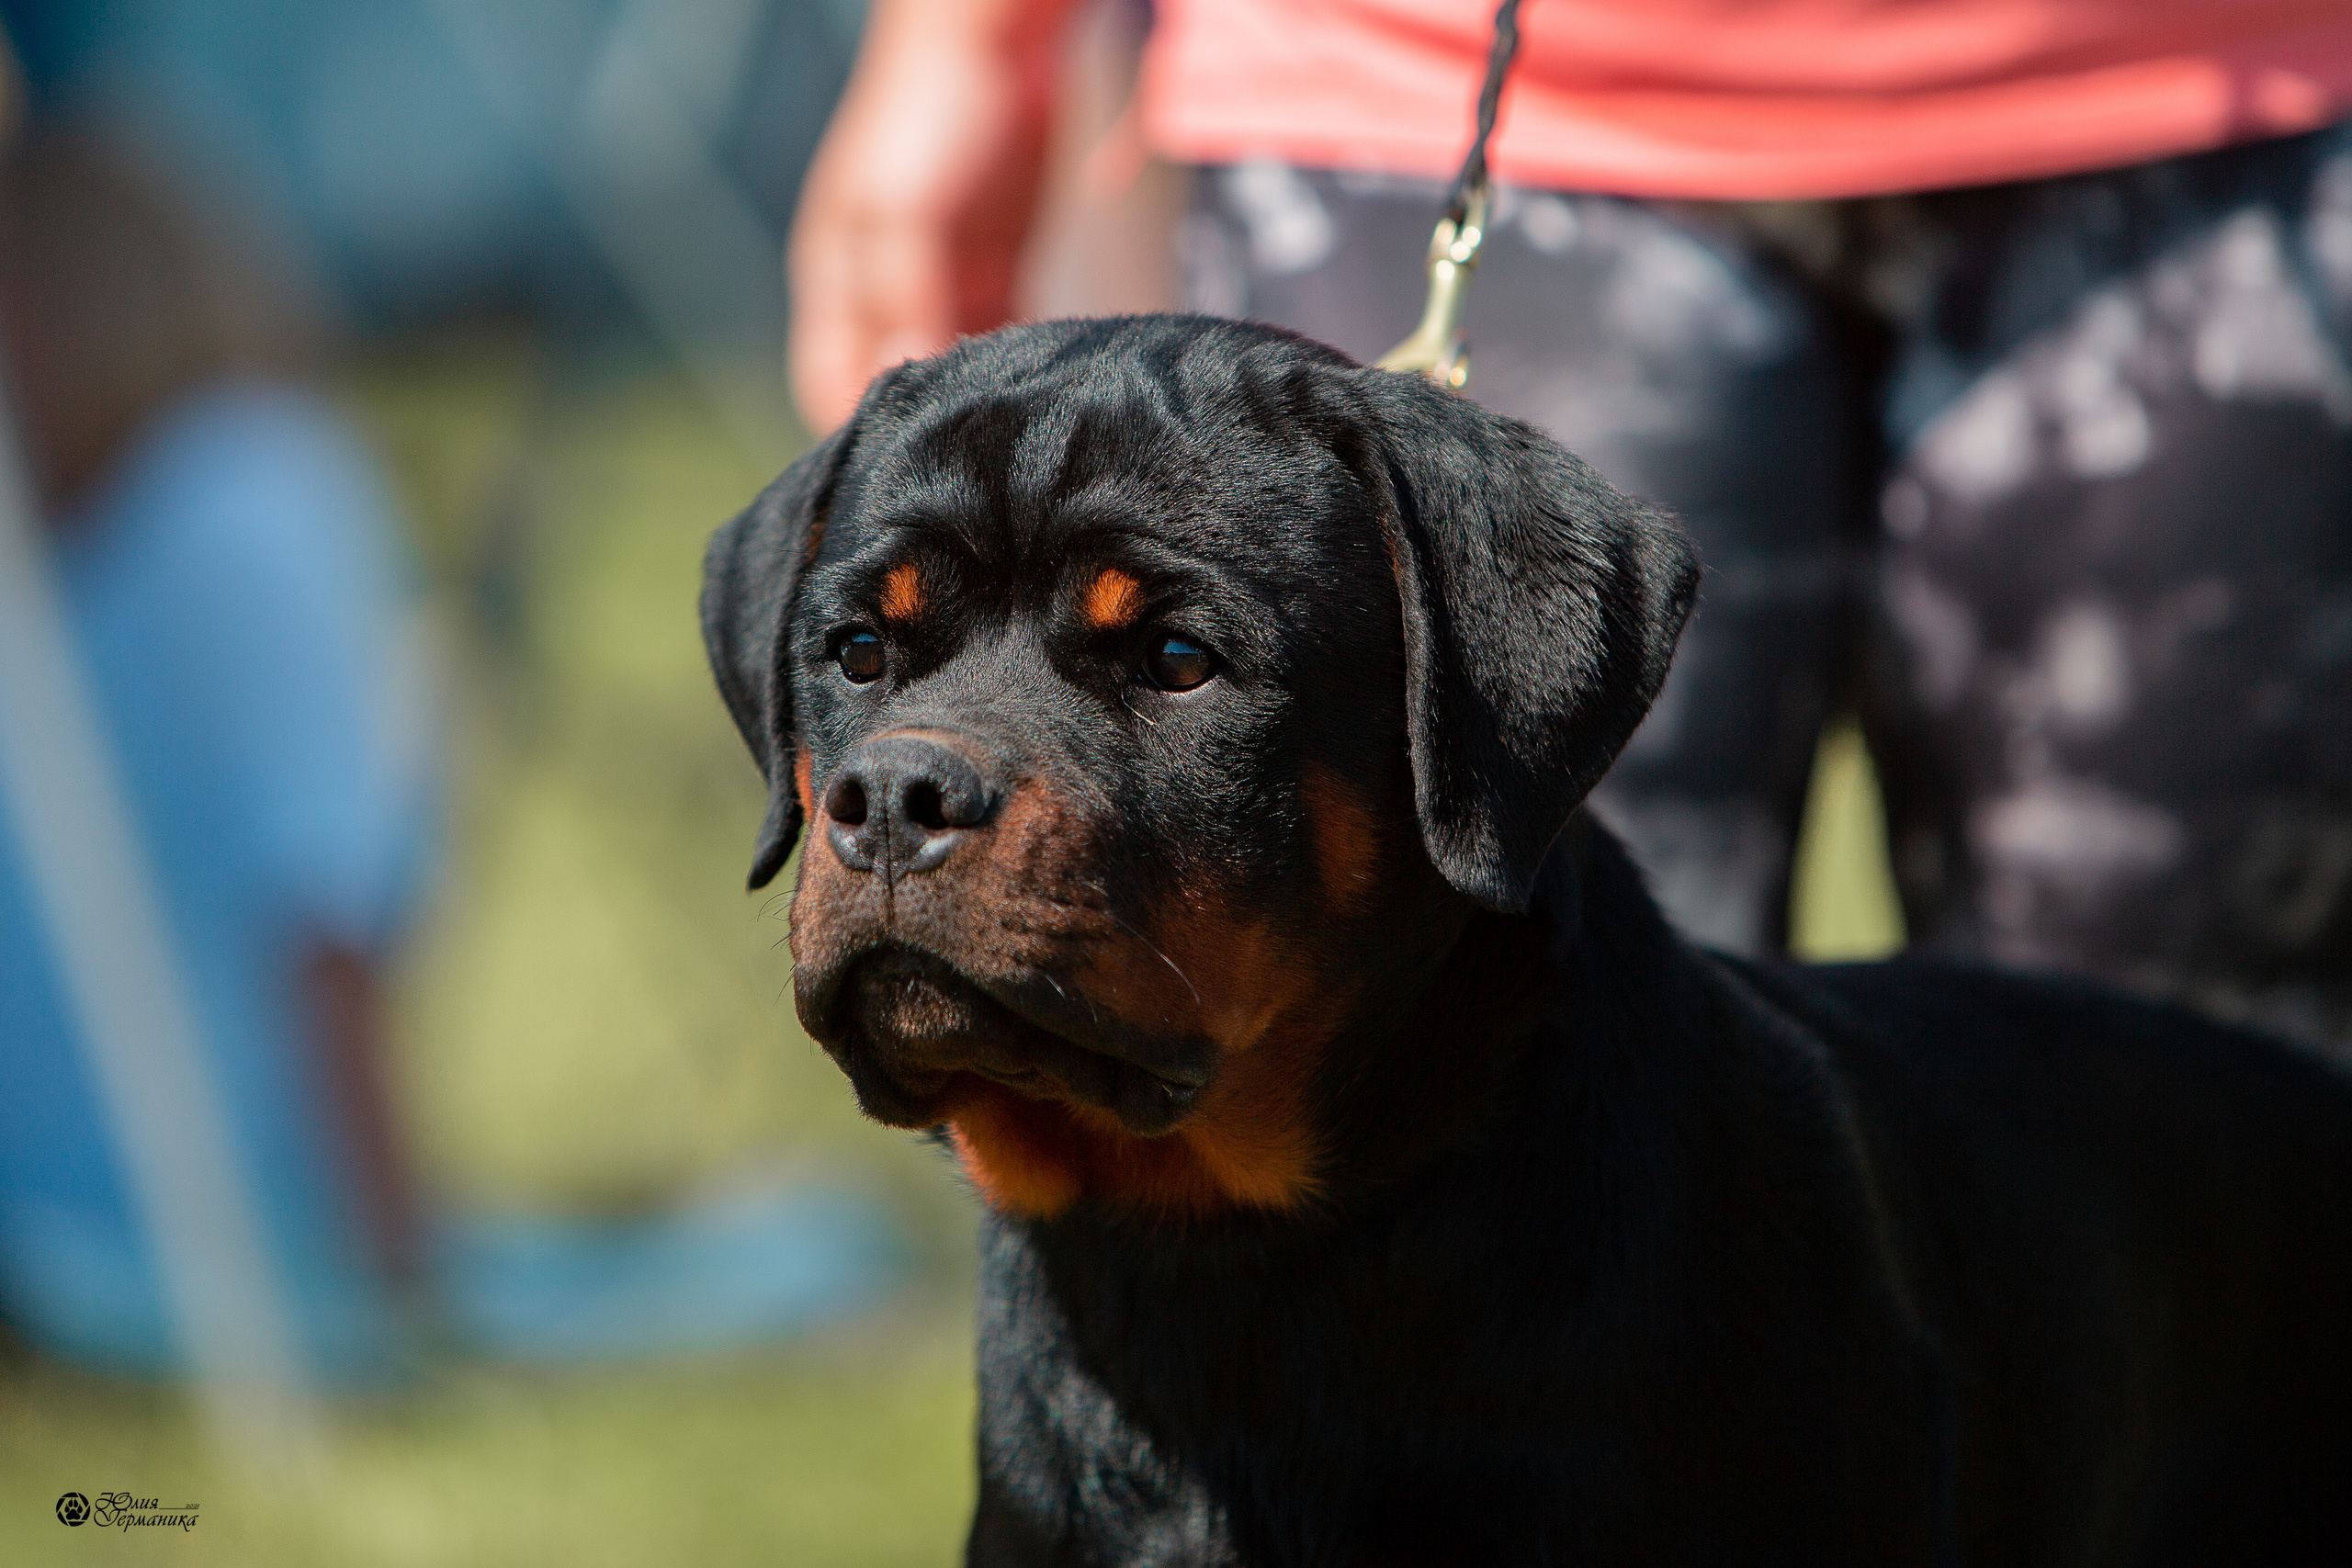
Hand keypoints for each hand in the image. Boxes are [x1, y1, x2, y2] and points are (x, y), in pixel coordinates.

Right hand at [788, 0, 1073, 432]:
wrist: (996, 44)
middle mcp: (883, 296)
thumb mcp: (897, 214)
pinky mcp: (997, 276)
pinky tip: (1047, 391)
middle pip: (896, 389)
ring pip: (954, 372)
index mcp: (835, 286)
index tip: (907, 472)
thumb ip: (899, 303)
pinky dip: (1020, 369)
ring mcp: (942, 287)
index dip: (857, 434)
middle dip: (928, 427)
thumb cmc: (926, 118)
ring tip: (1015, 438)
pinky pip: (1005, 343)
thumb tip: (911, 385)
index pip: (829, 388)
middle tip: (975, 470)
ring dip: (980, 402)